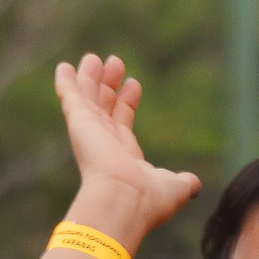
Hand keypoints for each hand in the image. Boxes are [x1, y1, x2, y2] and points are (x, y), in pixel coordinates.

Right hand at [55, 53, 199, 248]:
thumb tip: (195, 185)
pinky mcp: (80, 123)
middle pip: (105, 107)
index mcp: (124, 158)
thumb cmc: (151, 199)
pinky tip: (64, 67)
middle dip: (109, 85)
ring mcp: (90, 133)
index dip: (128, 103)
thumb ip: (184, 182)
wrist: (127, 201)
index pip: (124, 123)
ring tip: (94, 58)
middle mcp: (104, 144)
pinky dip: (67, 83)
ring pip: (88, 99)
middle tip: (115, 62)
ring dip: (91, 78)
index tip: (134, 84)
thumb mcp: (176, 188)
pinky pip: (71, 98)